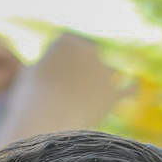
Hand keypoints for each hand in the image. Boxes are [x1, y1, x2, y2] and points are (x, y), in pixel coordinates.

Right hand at [0, 34, 129, 143]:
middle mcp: (88, 50)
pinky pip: (130, 88)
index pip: (71, 46)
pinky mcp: (113, 94)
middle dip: (86, 70)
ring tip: (95, 98)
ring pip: (110, 73)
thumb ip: (42, 67)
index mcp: (67, 41)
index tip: (57, 77)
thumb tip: (47, 72)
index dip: (65, 63)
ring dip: (105, 83)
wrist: (44, 121)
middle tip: (74, 90)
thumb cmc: (29, 100)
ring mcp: (103, 72)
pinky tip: (133, 89)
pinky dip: (132, 89)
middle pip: (92, 57)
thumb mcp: (28, 76)